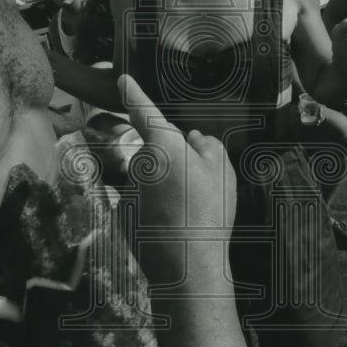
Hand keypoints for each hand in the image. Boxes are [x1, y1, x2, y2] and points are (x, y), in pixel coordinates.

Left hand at [119, 74, 235, 282]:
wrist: (189, 268)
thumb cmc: (209, 214)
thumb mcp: (223, 172)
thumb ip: (208, 145)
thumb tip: (194, 140)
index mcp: (162, 146)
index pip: (144, 111)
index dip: (134, 92)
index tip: (123, 79)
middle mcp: (139, 164)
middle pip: (157, 154)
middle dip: (174, 164)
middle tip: (198, 189)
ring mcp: (128, 191)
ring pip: (152, 181)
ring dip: (167, 190)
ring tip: (190, 214)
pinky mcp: (124, 216)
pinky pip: (145, 205)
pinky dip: (158, 213)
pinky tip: (176, 229)